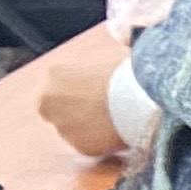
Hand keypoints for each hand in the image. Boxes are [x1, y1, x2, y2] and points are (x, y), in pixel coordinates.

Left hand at [33, 28, 133, 157]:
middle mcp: (49, 100)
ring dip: (88, 131)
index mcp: (54, 74)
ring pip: (73, 132)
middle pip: (56, 113)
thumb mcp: (106, 59)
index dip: (74, 96)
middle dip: (74, 115)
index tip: (92, 98)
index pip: (54, 90)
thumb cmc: (129, 76)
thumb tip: (118, 42)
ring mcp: (63, 125)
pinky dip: (101, 145)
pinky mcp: (80, 147)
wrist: (140, 101)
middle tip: (100, 114)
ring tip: (114, 123)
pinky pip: (89, 148)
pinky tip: (117, 134)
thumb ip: (94, 64)